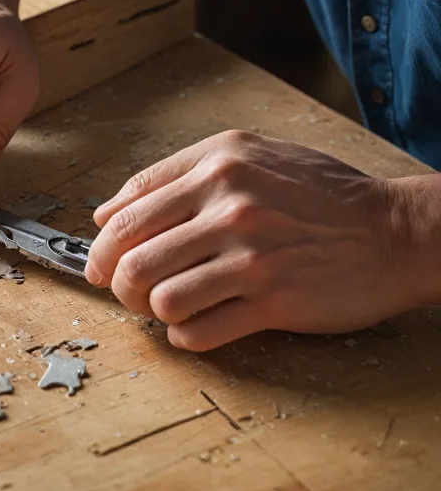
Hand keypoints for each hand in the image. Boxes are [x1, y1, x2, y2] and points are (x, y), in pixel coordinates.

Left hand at [86, 130, 417, 350]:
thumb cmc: (318, 193)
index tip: (99, 261)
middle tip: (126, 290)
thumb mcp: (250, 155)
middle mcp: (229, 205)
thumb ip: (179, 173)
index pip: (128, 206)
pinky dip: (184, 335)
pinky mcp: (272, 301)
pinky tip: (193, 326)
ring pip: (159, 296)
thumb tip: (107, 212)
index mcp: (218, 164)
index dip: (102, 241)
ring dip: (150, 310)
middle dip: (115, 281)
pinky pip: (199, 330)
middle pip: (131, 255)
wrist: (392, 230)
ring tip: (164, 306)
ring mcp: (251, 255)